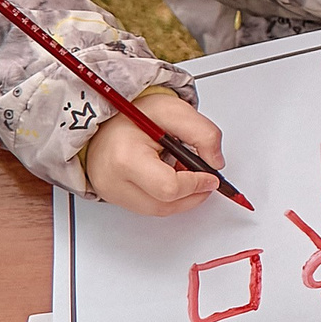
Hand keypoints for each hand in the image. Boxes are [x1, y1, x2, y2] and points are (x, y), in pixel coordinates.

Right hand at [83, 89, 223, 217]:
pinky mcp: (113, 198)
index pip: (168, 187)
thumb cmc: (134, 114)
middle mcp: (112, 181)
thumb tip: (216, 162)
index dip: (196, 184)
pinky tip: (172, 178)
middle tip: (205, 179)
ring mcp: (111, 192)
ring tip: (187, 174)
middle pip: (164, 205)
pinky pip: (148, 206)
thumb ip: (203, 133)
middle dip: (192, 194)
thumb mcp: (174, 111)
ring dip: (181, 197)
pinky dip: (166, 197)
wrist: (105, 119)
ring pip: (158, 210)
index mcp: (125, 157)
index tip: (211, 176)